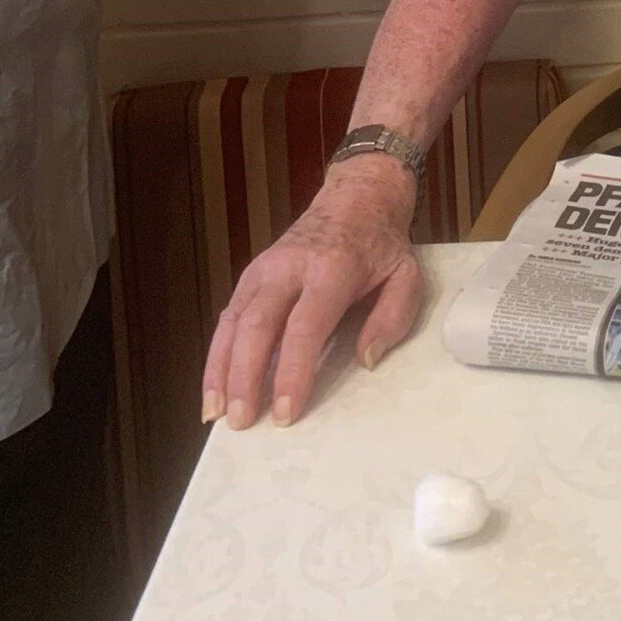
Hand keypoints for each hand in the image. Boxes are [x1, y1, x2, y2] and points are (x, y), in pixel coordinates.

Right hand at [202, 157, 423, 429]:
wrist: (356, 198)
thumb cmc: (381, 246)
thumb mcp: (406, 275)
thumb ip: (392, 317)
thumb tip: (365, 360)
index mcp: (332, 268)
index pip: (305, 325)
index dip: (292, 371)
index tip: (285, 412)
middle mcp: (289, 267)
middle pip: (258, 325)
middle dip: (246, 377)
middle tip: (243, 422)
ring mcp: (264, 270)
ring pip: (233, 322)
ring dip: (221, 370)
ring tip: (216, 415)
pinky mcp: (250, 276)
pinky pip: (227, 318)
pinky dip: (216, 355)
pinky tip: (213, 390)